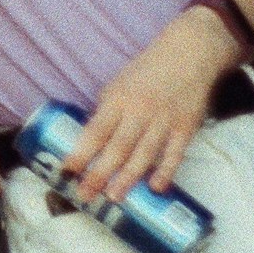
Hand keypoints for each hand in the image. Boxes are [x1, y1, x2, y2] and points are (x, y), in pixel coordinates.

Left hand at [69, 7, 242, 200]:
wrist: (188, 55)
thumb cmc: (147, 72)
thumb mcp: (118, 84)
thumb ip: (106, 111)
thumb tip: (90, 139)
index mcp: (117, 99)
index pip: (94, 131)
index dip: (80, 153)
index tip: (66, 172)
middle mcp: (139, 111)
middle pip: (117, 147)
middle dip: (99, 174)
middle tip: (85, 196)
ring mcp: (164, 120)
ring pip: (144, 154)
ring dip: (128, 178)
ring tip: (114, 198)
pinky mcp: (186, 127)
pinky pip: (175, 153)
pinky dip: (166, 171)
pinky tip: (155, 188)